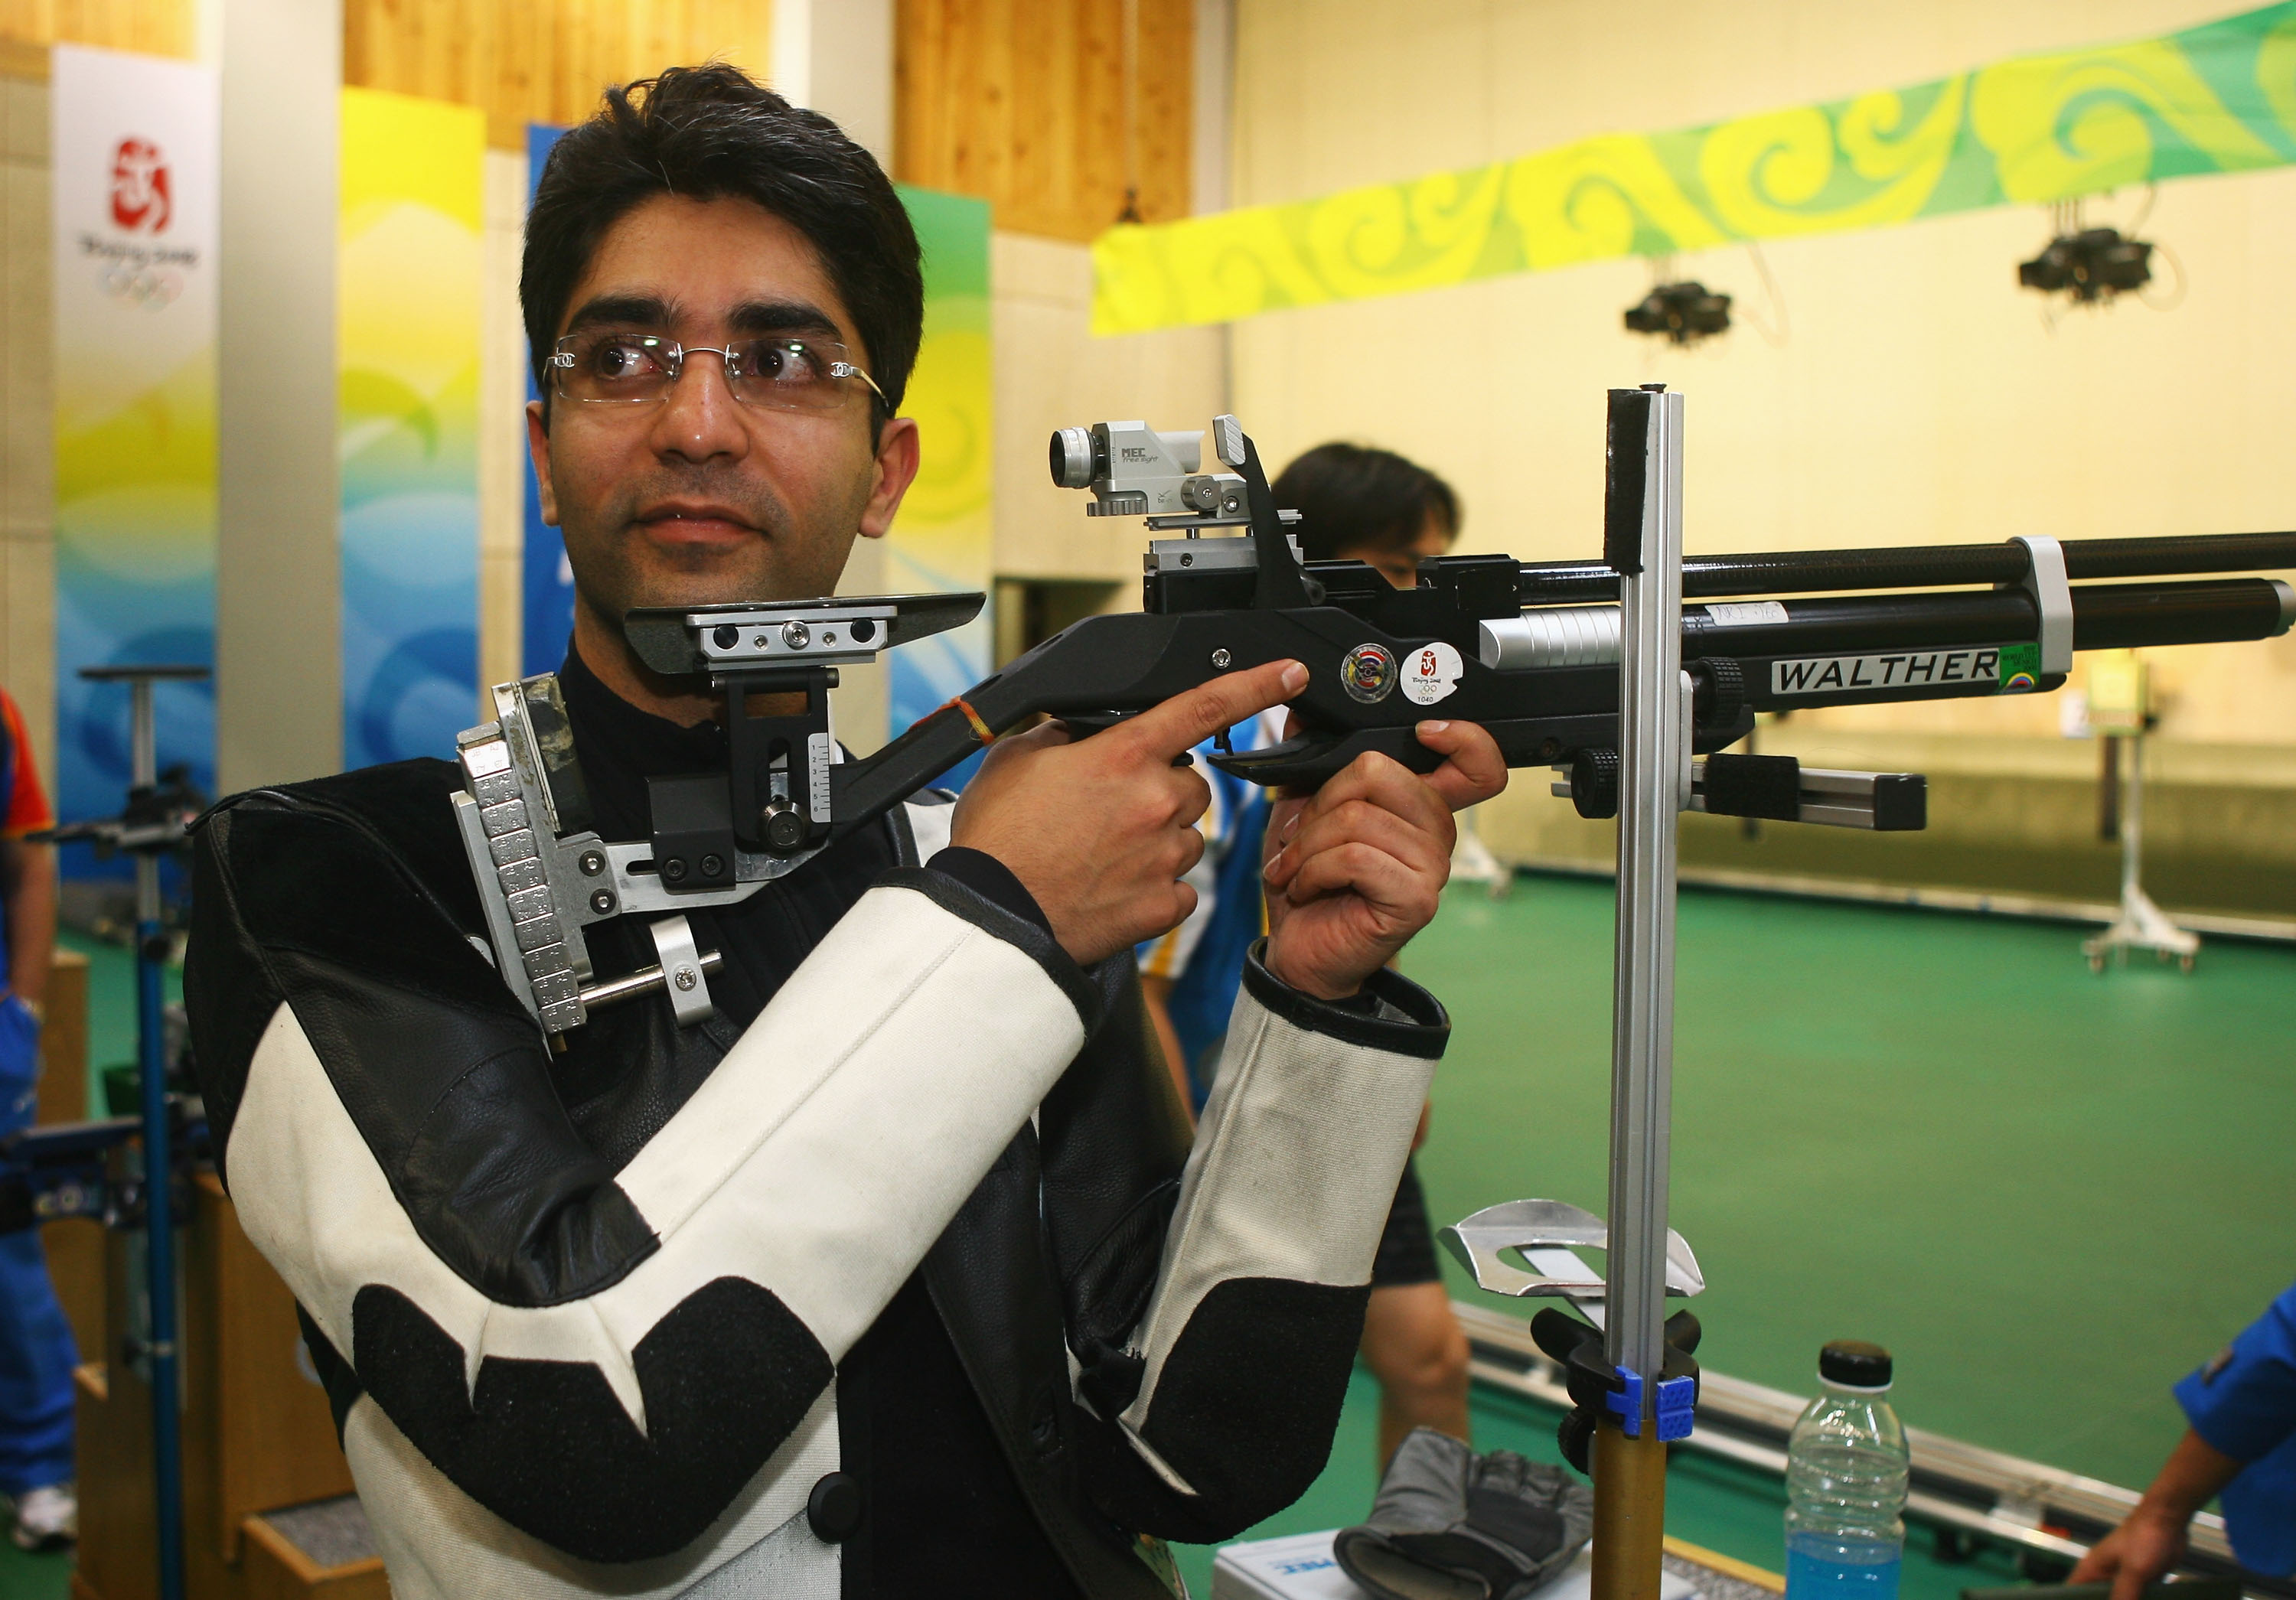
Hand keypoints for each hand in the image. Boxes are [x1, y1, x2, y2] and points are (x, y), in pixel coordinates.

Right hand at [951, 659, 1308, 965]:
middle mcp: (1154, 801)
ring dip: (1159, 839)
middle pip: (1193, 783)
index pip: (1205, 705)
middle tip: (1111, 811)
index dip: (1258, 684)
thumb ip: (1065, 733)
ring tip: (1103, 854)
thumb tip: (1086, 730)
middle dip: (1163, 790)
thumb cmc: (997, 840)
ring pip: (1188, 836)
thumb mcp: (1016, 757)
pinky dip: (1156, 887)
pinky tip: (1115, 886)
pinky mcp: (1163, 905)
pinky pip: (1181, 888)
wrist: (989, 916)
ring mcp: (1164, 856)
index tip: (1291, 674)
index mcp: (1123, 755)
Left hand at [1259, 718, 1505, 999]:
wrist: (1298, 952)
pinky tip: (1305, 887)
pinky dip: (1314, 869)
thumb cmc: (1307, 884)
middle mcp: (1436, 833)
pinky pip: (1355, 856)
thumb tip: (1301, 712)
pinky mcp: (1415, 899)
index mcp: (1420, 806)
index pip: (1479, 764)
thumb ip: (1312, 762)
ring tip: (1295, 869)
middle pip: (1382, 770)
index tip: (1425, 732)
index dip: (1464, 738)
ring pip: (1358, 817)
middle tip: (1301, 838)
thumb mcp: (1301, 811)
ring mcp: (1432, 868)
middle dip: (1322, 801)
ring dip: (1308, 844)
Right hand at [2070, 1506, 2187, 1599]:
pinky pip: (2137, 1597)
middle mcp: (2103, 1576)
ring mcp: (2122, 1578)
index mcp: (2091, 1570)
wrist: (2167, 1520)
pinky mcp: (2140, 1579)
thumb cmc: (2144, 1538)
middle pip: (2096, 1598)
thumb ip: (2123, 1595)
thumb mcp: (2133, 1571)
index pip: (2072, 1594)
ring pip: (2119, 1599)